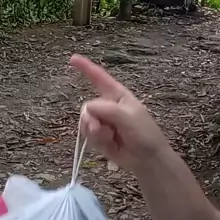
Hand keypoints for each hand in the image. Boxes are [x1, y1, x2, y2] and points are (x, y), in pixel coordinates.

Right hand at [70, 54, 167, 174]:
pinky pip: (87, 135)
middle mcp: (107, 106)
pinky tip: (108, 144)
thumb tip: (88, 109)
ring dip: (94, 131)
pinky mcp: (98, 137)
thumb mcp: (129, 117)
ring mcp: (102, 122)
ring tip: (109, 138)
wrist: (147, 160)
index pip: (100, 78)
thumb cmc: (144, 134)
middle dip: (92, 118)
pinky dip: (95, 140)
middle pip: (88, 106)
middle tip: (103, 129)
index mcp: (118, 95)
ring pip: (85, 121)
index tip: (72, 58)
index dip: (86, 67)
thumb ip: (108, 110)